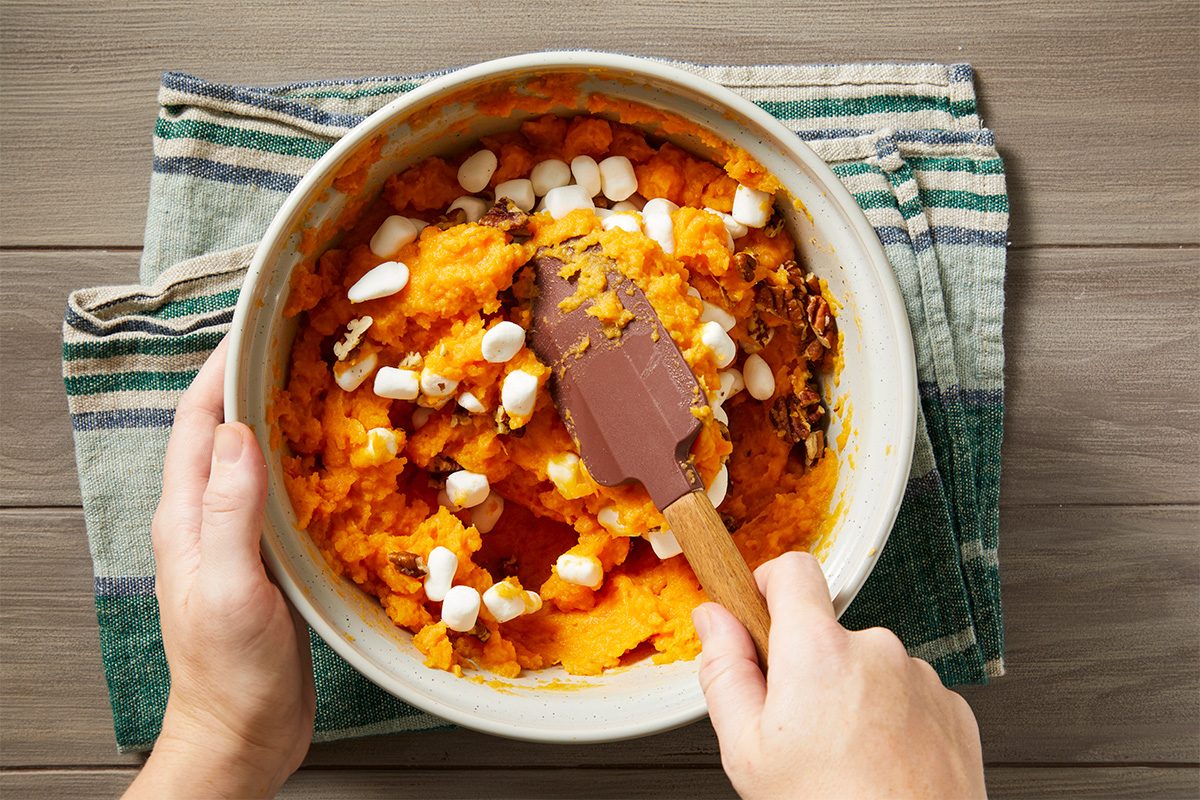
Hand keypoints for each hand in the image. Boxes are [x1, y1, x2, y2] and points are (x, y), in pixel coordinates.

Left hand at [126, 340, 315, 798]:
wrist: (243, 736)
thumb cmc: (229, 672)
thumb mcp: (230, 589)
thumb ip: (229, 512)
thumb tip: (239, 432)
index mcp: (186, 517)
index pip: (198, 420)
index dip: (223, 367)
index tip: (260, 324)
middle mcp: (207, 518)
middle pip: (227, 430)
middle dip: (260, 381)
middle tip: (309, 344)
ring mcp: (239, 539)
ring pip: (259, 459)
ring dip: (288, 419)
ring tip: (333, 386)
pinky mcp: (270, 561)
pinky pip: (286, 495)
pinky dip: (311, 465)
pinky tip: (346, 460)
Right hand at [693, 551, 984, 799]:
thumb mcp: (746, 749)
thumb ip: (724, 671)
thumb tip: (713, 620)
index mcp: (820, 651)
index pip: (793, 570)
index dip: (769, 586)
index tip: (760, 616)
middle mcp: (877, 650)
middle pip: (828, 634)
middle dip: (810, 669)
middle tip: (799, 732)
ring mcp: (921, 678)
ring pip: (870, 668)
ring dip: (854, 699)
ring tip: (845, 761)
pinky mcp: (953, 708)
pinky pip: (908, 696)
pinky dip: (892, 722)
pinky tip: (879, 766)